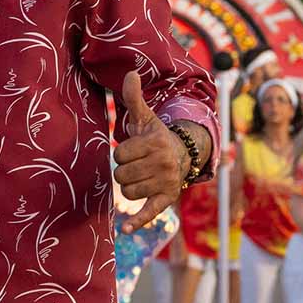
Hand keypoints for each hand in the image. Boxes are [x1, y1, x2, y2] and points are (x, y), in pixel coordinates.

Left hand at [112, 72, 189, 230]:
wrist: (182, 154)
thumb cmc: (155, 136)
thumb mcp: (145, 117)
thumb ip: (134, 97)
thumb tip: (130, 72)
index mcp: (155, 143)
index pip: (120, 154)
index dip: (121, 153)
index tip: (132, 150)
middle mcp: (163, 164)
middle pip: (121, 175)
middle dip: (123, 170)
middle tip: (136, 164)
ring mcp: (166, 183)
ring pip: (128, 191)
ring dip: (129, 185)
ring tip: (140, 176)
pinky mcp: (166, 199)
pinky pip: (150, 213)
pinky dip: (137, 222)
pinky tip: (124, 229)